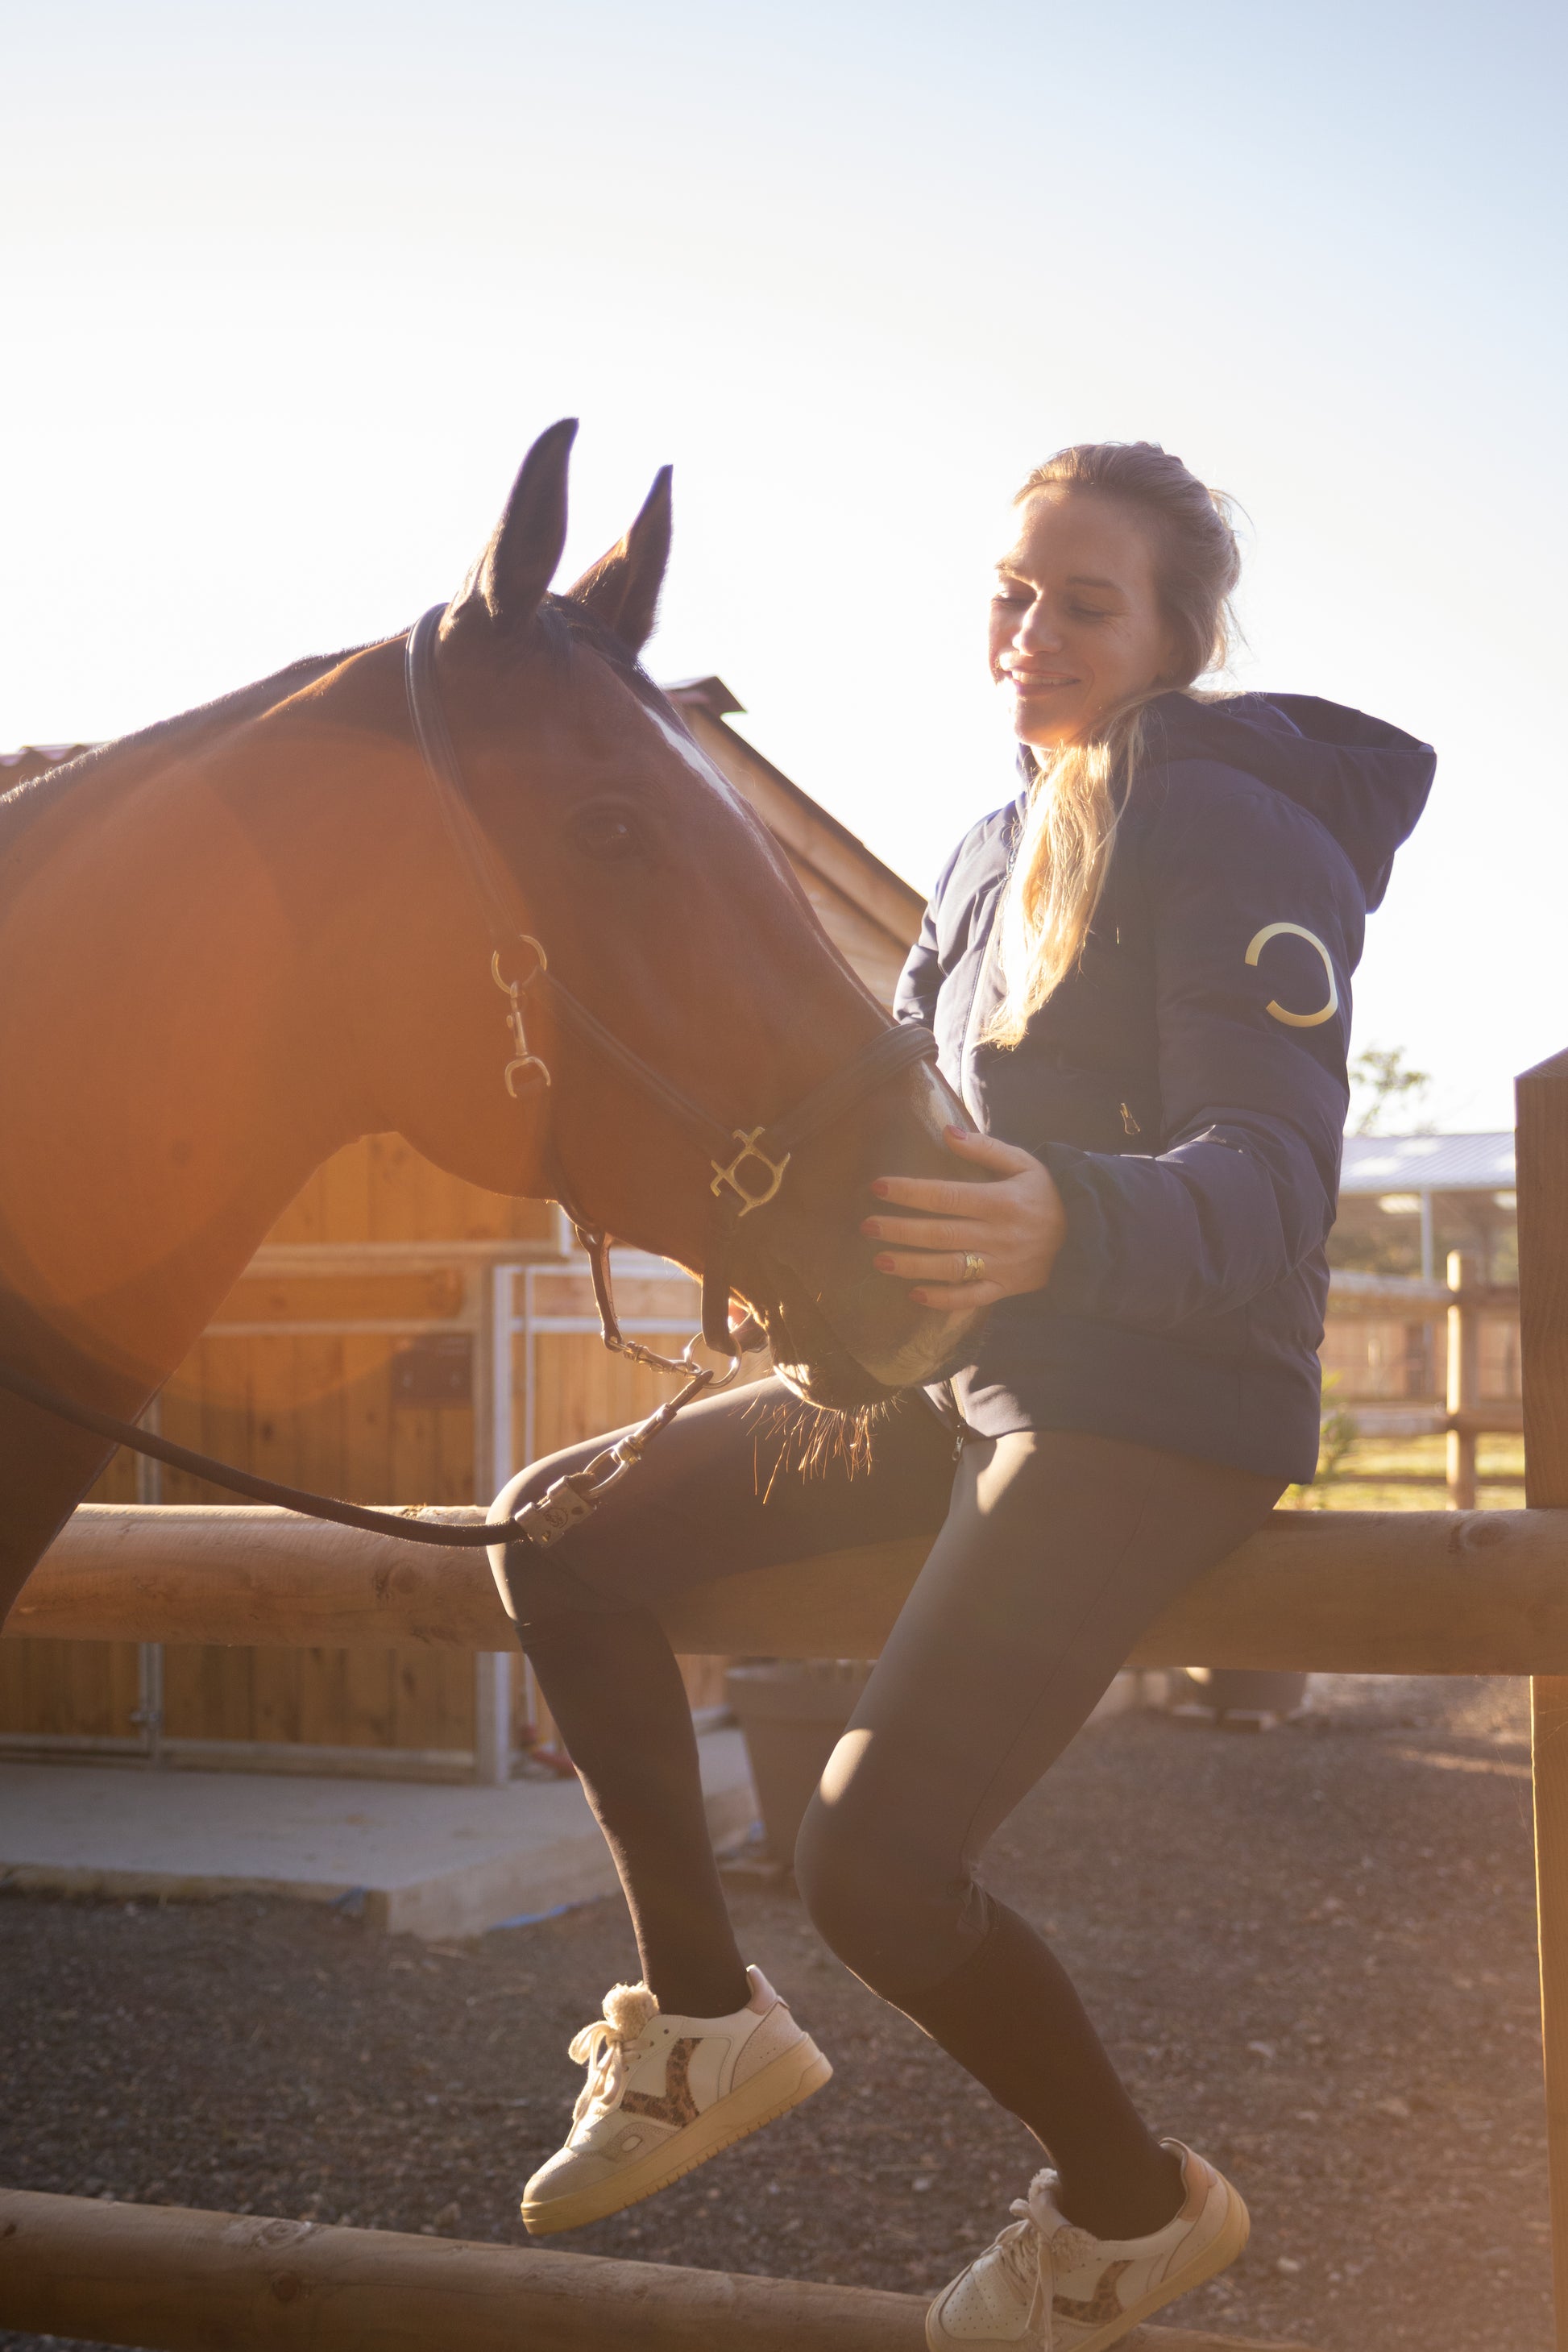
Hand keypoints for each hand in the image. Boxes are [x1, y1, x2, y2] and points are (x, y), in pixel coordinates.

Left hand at [861, 1125, 1067, 1311]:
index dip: (910, 1193)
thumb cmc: (1047, 1194)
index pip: (946, 1197)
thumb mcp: (1024, 1163)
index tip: (878, 1187)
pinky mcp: (1005, 1289)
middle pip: (940, 1233)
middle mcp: (997, 1235)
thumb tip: (947, 1132)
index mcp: (1000, 1201)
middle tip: (867, 1226)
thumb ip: (985, 1148)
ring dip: (912, 1265)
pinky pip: (970, 1298)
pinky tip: (914, 1295)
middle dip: (900, 1230)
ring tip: (880, 1260)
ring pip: (949, 1267)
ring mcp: (1001, 1266)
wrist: (1086, 1234)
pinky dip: (942, 1300)